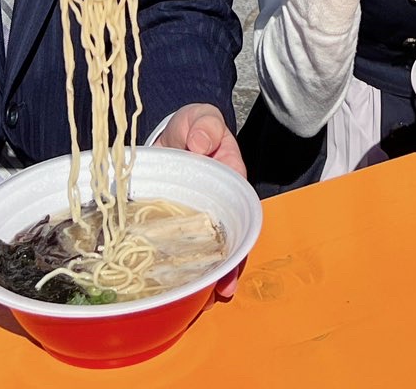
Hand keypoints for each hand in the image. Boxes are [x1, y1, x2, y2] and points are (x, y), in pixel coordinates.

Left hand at [154, 106, 244, 296]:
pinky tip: (178, 285)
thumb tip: (201, 144)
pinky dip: (183, 266)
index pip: (240, 210)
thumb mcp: (201, 119)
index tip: (235, 256)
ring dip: (210, 272)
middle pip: (231, 238)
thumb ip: (204, 126)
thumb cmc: (194, 128)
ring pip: (210, 249)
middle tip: (223, 290)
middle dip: (229, 266)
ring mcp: (201, 216)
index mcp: (231, 178)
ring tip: (205, 297)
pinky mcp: (181, 223)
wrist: (174, 134)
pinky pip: (184, 246)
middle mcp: (221, 204)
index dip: (240, 236)